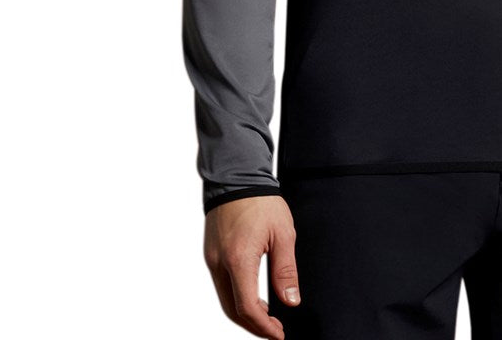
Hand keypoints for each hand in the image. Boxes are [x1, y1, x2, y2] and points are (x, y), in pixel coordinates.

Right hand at [203, 195, 300, 338]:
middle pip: (232, 310)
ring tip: (267, 316)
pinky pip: (221, 284)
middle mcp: (220, 263)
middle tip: (274, 330)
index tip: (279, 333)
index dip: (264, 326)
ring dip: (244, 313)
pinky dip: (236, 296)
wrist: (237, 176)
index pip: (247, 307)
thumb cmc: (261, 201)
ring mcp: (212, 259)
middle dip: (253, 325)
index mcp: (239, 259)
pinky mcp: (211, 254)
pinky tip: (252, 296)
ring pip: (225, 299)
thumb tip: (290, 301)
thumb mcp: (283, 234)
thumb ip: (285, 270)